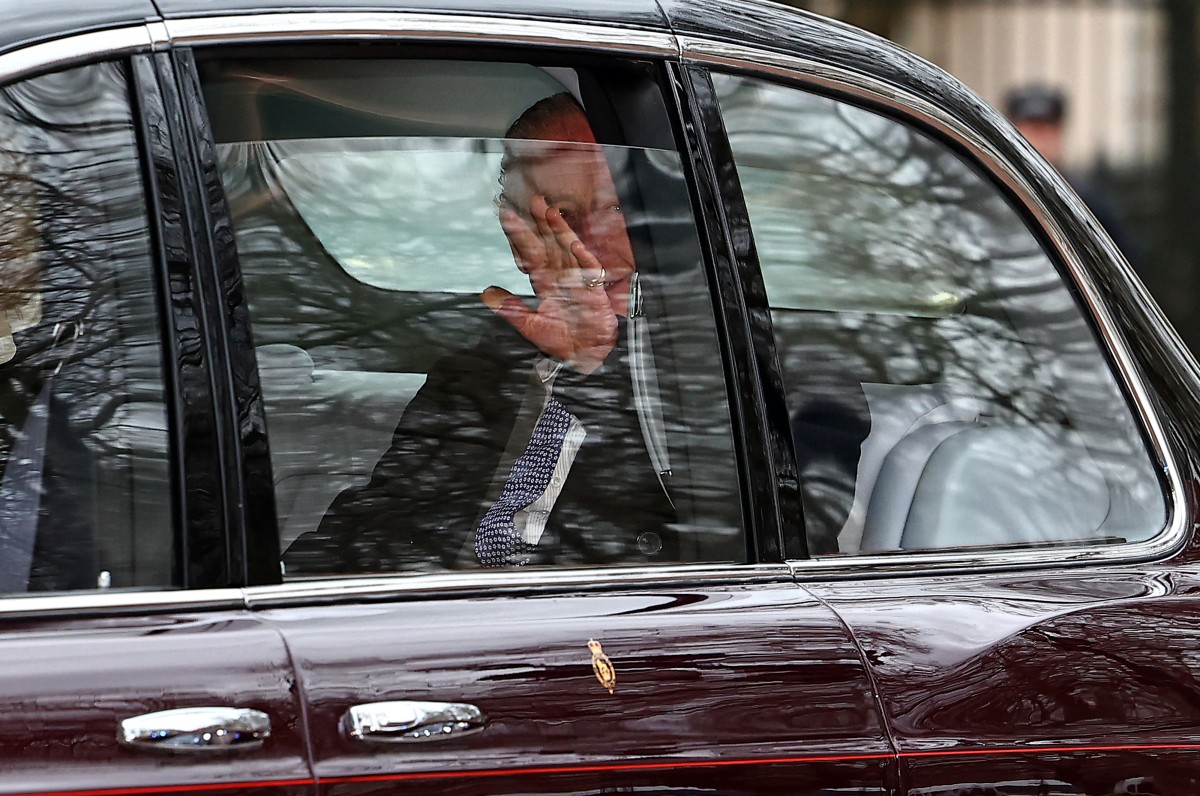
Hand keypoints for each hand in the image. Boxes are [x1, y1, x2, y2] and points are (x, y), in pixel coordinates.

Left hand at [482, 194, 618, 373]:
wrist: (587, 358)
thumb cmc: (563, 342)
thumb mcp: (530, 326)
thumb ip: (510, 307)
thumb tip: (486, 293)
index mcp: (546, 284)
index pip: (530, 255)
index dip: (519, 237)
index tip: (507, 217)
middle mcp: (562, 278)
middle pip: (550, 245)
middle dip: (541, 224)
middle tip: (532, 201)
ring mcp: (579, 282)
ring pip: (567, 251)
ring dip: (559, 232)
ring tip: (550, 212)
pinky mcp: (594, 291)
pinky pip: (589, 271)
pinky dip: (582, 258)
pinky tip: (573, 244)